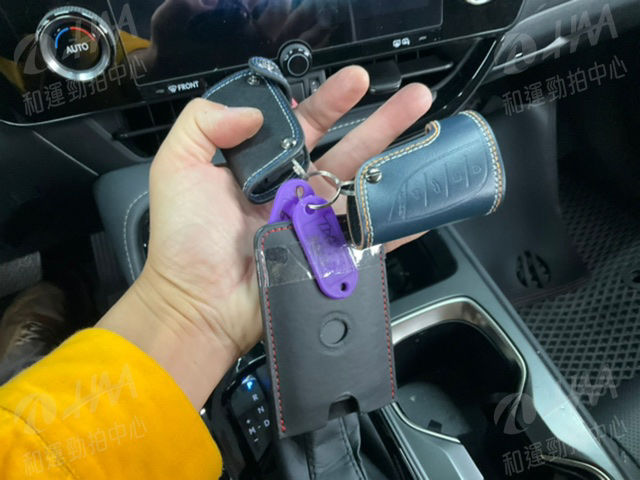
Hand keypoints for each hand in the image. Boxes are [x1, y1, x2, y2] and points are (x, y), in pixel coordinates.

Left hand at [99, 67, 431, 407]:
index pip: (304, 123)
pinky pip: (370, 236)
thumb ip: (204, 123)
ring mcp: (316, 223)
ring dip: (398, 161)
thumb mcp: (178, 167)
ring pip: (364, 185)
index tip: (355, 80)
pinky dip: (399, 223)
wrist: (198, 303)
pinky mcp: (329, 254)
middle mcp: (295, 190)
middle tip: (415, 98)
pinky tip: (424, 203)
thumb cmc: (184, 239)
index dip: (330, 100)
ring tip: (430, 137)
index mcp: (264, 166)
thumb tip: (254, 110)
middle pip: (347, 148)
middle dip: (382, 121)